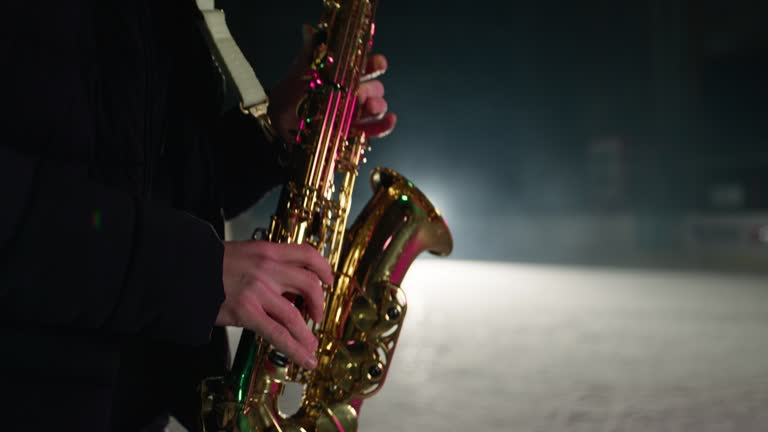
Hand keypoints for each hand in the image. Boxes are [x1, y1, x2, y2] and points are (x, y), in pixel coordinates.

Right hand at [215, 241, 333, 369]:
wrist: (182, 271)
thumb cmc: (209, 265)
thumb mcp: (243, 254)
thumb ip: (266, 266)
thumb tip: (284, 286)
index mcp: (267, 251)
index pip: (306, 254)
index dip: (323, 268)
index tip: (328, 280)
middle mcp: (267, 269)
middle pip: (309, 284)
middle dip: (319, 303)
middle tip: (317, 316)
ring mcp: (258, 291)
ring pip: (296, 315)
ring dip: (307, 334)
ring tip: (311, 346)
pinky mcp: (247, 312)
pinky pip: (278, 334)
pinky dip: (295, 349)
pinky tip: (304, 359)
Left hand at [268, 26, 397, 143]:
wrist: (278, 120)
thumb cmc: (290, 93)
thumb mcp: (300, 70)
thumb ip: (309, 51)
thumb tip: (309, 29)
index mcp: (343, 75)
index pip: (365, 67)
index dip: (375, 64)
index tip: (379, 63)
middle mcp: (351, 92)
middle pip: (375, 88)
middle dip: (375, 89)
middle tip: (363, 92)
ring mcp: (353, 112)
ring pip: (376, 107)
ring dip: (378, 106)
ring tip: (370, 107)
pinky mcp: (352, 131)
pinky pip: (374, 130)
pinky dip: (384, 126)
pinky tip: (390, 119)